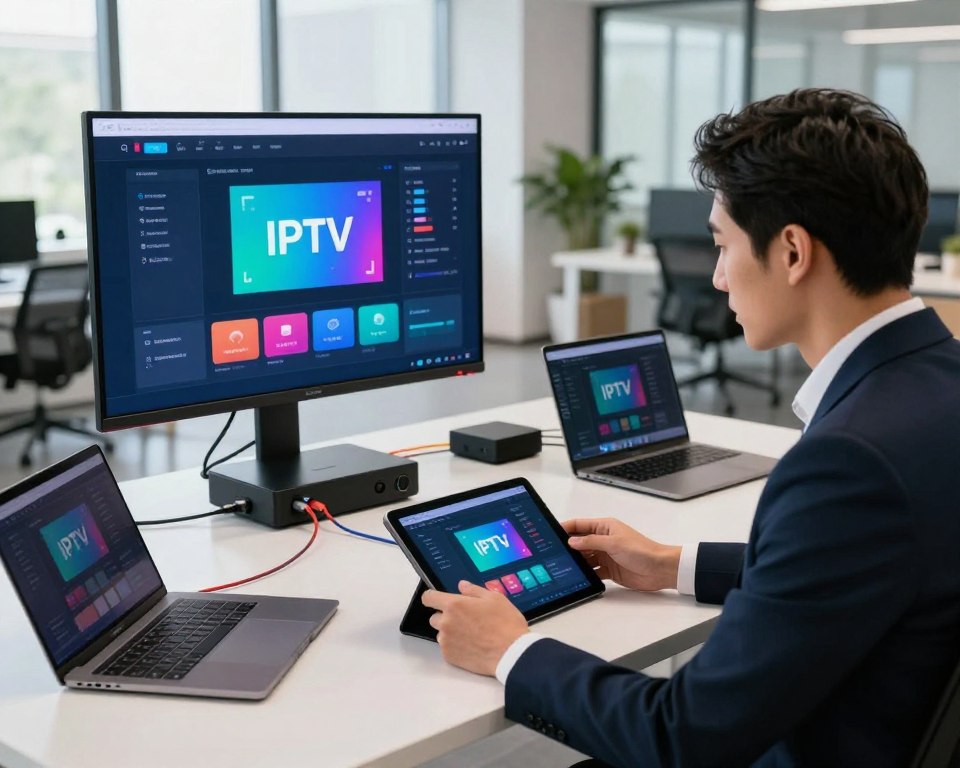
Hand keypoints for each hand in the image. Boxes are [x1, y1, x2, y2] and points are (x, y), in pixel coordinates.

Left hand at [421, 581, 528, 675]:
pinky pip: (447, 648)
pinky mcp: (449, 656)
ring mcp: (446, 641)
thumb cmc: (505, 625)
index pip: (429, 597)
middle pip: (434, 617)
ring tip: (471, 635)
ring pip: (441, 634)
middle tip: (465, 620)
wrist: (511, 653)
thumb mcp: (495, 598)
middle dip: (446, 617)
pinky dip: (455, 646)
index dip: (432, 597)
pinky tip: (471, 645)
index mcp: (455, 605)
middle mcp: (446, 623)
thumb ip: (474, 590)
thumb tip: (462, 586)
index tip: (437, 600)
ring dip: (451, 633)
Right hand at [563, 517, 680, 591]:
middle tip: (552, 553)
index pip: (579, 525)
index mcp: (605, 527)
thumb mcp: (614, 543)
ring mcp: (605, 555)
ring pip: (585, 557)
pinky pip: (593, 570)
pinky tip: (578, 577)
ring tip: (562, 566)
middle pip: (580, 542)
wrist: (660, 569)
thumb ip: (591, 542)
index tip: (551, 532)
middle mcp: (603, 539)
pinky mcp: (609, 569)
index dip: (565, 528)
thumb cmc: (642, 550)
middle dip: (568, 546)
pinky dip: (586, 573)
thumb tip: (571, 541)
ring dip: (576, 561)